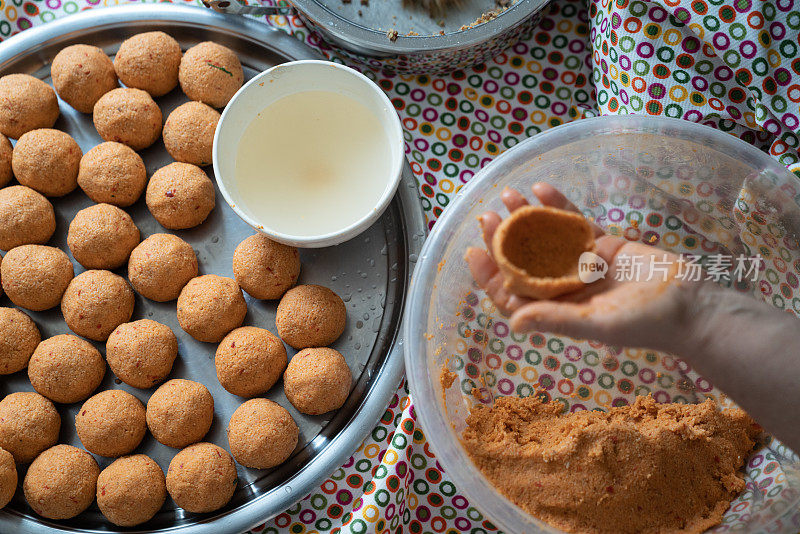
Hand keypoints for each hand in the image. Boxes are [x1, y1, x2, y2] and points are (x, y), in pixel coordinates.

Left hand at [465, 183, 699, 350]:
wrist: (693, 305)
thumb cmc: (646, 323)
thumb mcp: (598, 324)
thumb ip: (556, 319)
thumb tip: (512, 322)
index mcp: (557, 309)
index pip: (513, 294)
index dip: (490, 275)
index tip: (473, 252)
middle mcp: (564, 287)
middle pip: (524, 261)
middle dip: (503, 240)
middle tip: (488, 216)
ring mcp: (582, 264)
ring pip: (546, 238)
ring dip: (527, 217)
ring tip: (510, 194)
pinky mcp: (603, 245)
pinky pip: (574, 223)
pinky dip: (559, 205)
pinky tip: (544, 187)